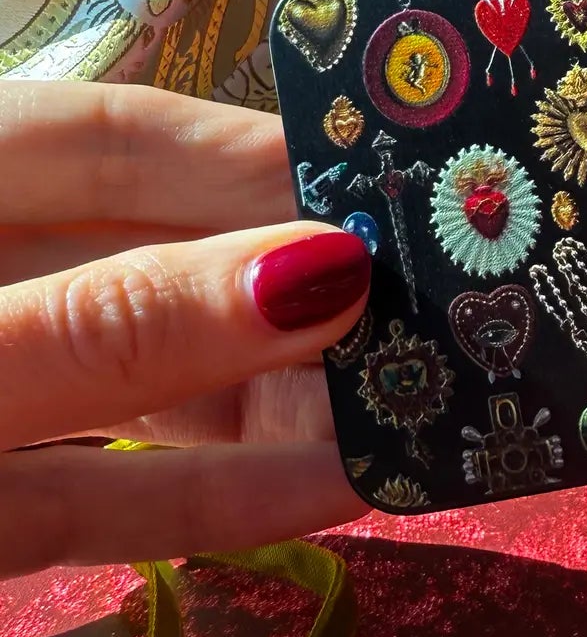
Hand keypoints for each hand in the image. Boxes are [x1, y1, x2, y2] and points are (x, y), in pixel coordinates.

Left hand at [0, 82, 371, 578]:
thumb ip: (110, 324)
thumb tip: (330, 270)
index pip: (105, 138)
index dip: (248, 153)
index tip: (389, 185)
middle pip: (147, 259)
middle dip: (291, 278)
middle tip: (433, 299)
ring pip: (142, 386)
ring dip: (275, 398)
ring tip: (411, 397)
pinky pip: (103, 498)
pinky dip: (213, 496)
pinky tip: (335, 489)